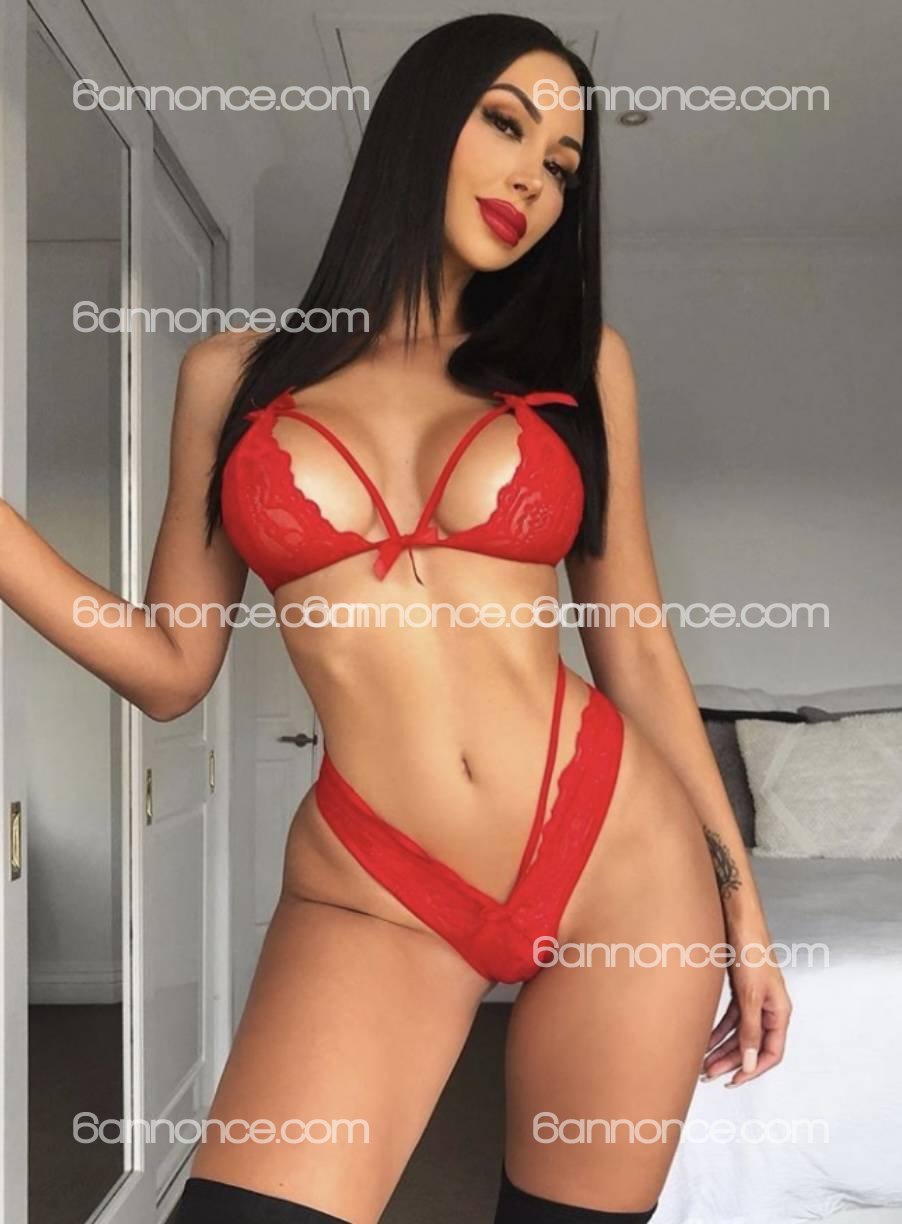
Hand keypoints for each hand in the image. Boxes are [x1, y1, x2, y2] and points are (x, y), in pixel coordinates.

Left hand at [700, 943, 791, 1086]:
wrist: (737, 918)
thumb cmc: (750, 949)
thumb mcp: (750, 995)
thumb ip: (750, 1030)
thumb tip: (750, 1062)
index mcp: (780, 1010)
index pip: (772, 1052)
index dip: (754, 1069)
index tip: (734, 1081)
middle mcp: (769, 1007)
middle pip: (753, 1045)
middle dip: (732, 1061)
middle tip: (710, 1074)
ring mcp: (755, 999)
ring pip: (740, 1033)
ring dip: (723, 1048)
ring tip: (704, 1063)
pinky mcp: (741, 990)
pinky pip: (732, 1018)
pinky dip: (719, 1030)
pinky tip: (706, 1040)